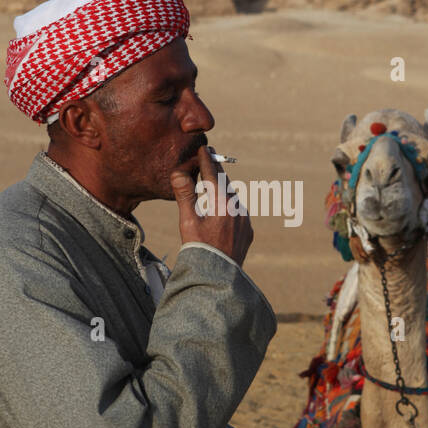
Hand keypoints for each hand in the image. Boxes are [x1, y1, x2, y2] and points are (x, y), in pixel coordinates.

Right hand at [170, 145, 253, 266]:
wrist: (218, 279)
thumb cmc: (199, 251)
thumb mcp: (189, 222)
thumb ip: (185, 196)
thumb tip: (179, 172)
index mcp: (222, 204)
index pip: (213, 175)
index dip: (206, 160)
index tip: (204, 148)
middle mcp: (237, 209)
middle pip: (225, 184)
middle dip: (216, 171)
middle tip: (209, 158)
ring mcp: (245, 221)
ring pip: (233, 198)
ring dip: (222, 189)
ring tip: (213, 182)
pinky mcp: (248, 232)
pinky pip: (238, 212)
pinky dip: (229, 205)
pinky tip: (222, 208)